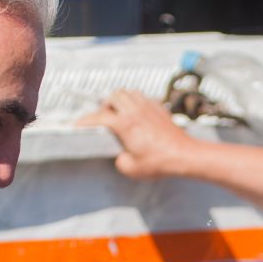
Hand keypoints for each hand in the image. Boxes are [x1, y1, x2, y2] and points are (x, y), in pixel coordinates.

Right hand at [76, 89, 196, 178]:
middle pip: (114, 96)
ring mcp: (149, 107)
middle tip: (105, 116)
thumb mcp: (132, 169)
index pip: (99, 117)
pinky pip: (144, 97)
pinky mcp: (160, 109)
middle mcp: (135, 111)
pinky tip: (138, 113)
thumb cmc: (160, 162)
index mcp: (125, 125)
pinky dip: (136, 102)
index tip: (79, 124)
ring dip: (121, 100)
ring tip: (120, 112)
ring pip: (129, 92)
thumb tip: (120, 156)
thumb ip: (119, 161)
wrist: (183, 155)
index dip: (86, 121)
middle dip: (106, 105)